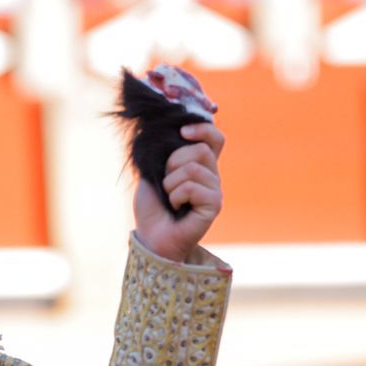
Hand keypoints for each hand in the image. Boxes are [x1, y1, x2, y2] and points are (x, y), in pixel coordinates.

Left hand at [133, 122, 223, 262]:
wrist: (150, 236)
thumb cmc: (152, 207)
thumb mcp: (151, 173)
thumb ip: (163, 153)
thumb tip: (166, 129)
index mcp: (200, 166)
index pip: (215, 138)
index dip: (203, 129)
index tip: (183, 132)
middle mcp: (212, 176)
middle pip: (201, 150)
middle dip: (174, 162)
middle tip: (166, 181)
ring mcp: (215, 190)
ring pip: (194, 168)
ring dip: (171, 183)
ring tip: (169, 197)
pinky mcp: (214, 204)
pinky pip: (193, 187)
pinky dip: (176, 196)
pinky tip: (176, 207)